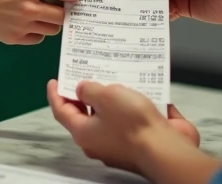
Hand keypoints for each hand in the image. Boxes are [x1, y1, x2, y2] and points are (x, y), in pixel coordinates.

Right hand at [0, 0, 80, 44]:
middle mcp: (27, 7)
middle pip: (62, 15)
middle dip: (65, 10)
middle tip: (60, 5)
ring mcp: (21, 25)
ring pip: (52, 29)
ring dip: (52, 21)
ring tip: (44, 13)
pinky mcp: (14, 38)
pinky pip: (37, 38)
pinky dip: (38, 31)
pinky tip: (30, 22)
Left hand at [48, 80, 202, 176]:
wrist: (167, 149)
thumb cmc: (134, 125)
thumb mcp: (105, 96)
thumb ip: (89, 89)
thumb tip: (84, 89)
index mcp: (84, 132)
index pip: (62, 112)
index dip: (56, 95)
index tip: (54, 81)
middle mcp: (100, 140)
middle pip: (86, 113)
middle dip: (85, 92)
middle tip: (84, 72)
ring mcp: (121, 141)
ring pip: (110, 114)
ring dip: (112, 95)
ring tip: (112, 73)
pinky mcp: (141, 138)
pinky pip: (131, 117)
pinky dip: (132, 102)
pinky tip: (136, 86)